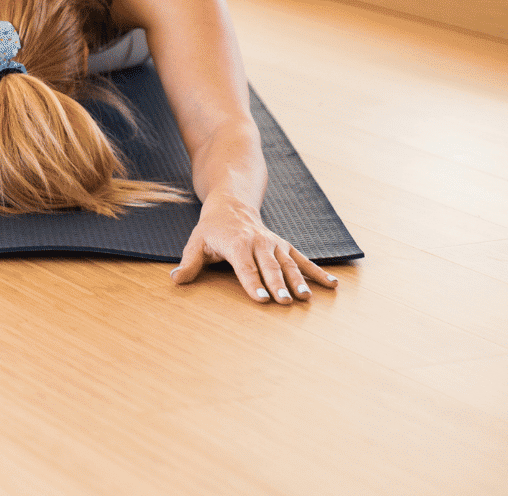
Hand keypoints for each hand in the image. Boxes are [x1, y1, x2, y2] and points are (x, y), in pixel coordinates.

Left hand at [171, 194, 337, 304]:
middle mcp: (258, 243)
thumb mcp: (196, 242)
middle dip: (278, 285)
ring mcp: (274, 244)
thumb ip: (188, 263)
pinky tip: (331, 285)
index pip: (245, 267)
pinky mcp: (284, 246)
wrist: (232, 205)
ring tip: (306, 299)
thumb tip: (175, 280)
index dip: (253, 283)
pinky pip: (302, 259)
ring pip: (288, 263)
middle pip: (269, 267)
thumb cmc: (212, 229)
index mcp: (236, 243)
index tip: (262, 300)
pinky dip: (317, 272)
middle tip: (285, 302)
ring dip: (298, 281)